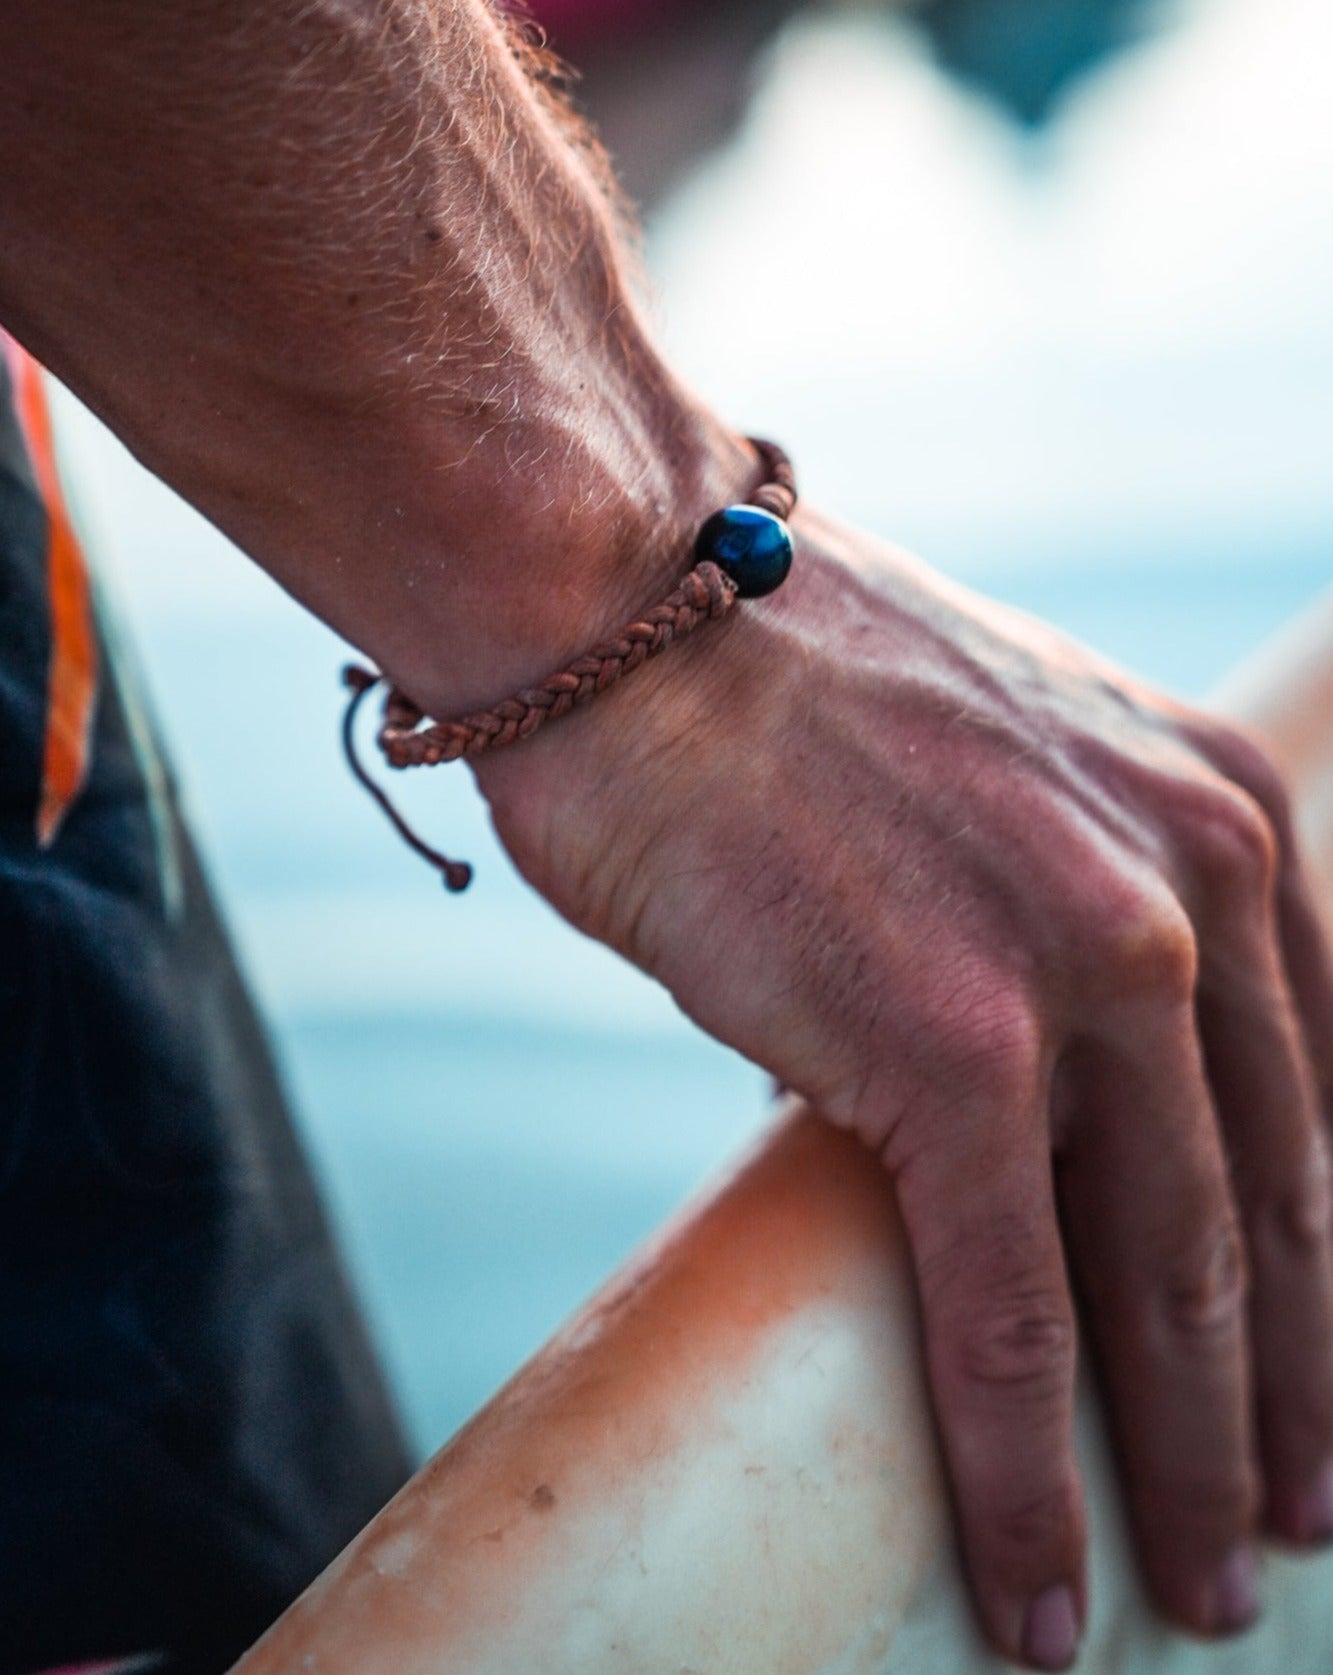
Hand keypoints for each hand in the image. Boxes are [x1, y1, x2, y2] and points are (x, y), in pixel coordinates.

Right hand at [476, 507, 1332, 1668]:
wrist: (629, 603)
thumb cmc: (771, 693)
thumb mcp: (997, 776)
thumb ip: (1058, 910)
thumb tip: (1026, 1087)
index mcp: (1220, 815)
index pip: (1322, 1092)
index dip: (1326, 1261)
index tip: (1321, 1373)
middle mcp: (1195, 884)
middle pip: (1276, 1205)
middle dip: (1293, 1391)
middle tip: (1297, 1523)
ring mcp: (1089, 964)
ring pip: (1171, 1279)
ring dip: (1194, 1462)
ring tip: (1195, 1588)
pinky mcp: (956, 1044)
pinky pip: (1017, 1303)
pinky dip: (1031, 1467)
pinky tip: (1038, 1585)